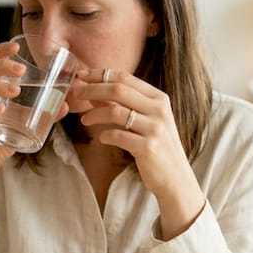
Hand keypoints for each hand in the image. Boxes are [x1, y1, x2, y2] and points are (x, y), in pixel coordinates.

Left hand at [77, 69, 204, 236]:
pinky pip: (118, 135)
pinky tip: (102, 138)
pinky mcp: (148, 147)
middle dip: (92, 89)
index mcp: (158, 98)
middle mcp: (159, 110)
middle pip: (118, 90)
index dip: (100, 74)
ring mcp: (155, 128)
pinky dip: (105, 135)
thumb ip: (123, 105)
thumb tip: (93, 91)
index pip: (125, 77)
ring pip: (115, 111)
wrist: (175, 177)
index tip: (81, 75)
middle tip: (76, 93)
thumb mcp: (145, 121)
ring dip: (94, 114)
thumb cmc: (157, 146)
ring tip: (85, 120)